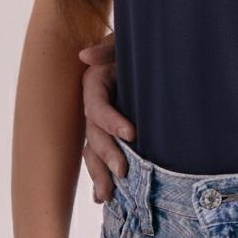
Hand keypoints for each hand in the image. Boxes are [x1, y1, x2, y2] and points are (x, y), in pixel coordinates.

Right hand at [78, 32, 135, 202]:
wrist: (152, 48)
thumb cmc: (140, 41)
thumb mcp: (125, 41)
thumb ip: (108, 48)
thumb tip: (84, 55)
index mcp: (94, 83)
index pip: (97, 108)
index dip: (111, 122)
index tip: (132, 134)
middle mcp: (93, 105)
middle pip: (94, 135)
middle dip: (108, 154)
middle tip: (125, 171)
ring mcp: (100, 121)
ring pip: (93, 151)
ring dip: (99, 172)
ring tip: (107, 195)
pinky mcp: (109, 133)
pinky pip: (98, 156)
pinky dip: (99, 175)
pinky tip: (103, 196)